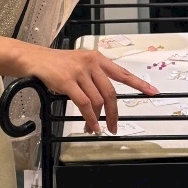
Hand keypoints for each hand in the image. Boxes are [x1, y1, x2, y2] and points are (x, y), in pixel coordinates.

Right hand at [22, 45, 158, 134]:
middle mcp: (91, 63)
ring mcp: (79, 71)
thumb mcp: (80, 63)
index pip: (122, 72)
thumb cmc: (56, 64)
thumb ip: (94, 75)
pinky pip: (84, 104)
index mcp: (97, 58)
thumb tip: (105, 98)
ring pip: (97, 100)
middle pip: (110, 92)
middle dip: (114, 113)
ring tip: (94, 129)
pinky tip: (90, 126)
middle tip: (114, 127)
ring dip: (98, 119)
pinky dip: (89, 118)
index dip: (138, 84)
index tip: (152, 92)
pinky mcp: (67, 81)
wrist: (34, 58)